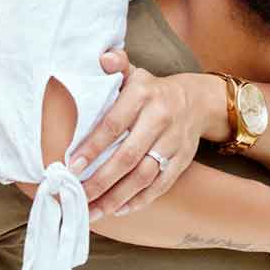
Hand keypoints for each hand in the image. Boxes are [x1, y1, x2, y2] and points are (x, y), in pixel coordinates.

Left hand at [71, 49, 210, 217]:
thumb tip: (104, 58)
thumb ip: (117, 65)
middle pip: (127, 156)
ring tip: (92, 210)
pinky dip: (138, 200)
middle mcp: (159, 118)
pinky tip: (118, 209)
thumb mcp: (135, 73)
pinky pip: (160, 185)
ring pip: (143, 176)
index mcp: (143, 94)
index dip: (92, 147)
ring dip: (116, 197)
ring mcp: (173, 142)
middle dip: (100, 180)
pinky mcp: (182, 160)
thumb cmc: (152, 90)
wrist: (197, 100)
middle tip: (77, 195)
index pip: (114, 124)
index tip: (71, 166)